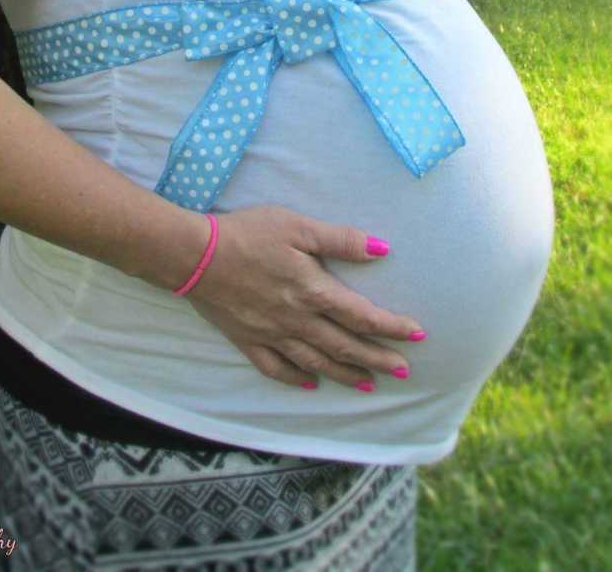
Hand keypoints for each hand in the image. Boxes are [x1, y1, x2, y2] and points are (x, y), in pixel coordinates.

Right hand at [186, 205, 425, 390]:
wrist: (194, 255)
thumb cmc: (247, 234)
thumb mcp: (297, 226)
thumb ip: (340, 240)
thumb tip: (382, 250)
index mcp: (312, 291)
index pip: (361, 315)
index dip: (391, 326)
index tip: (417, 335)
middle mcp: (296, 320)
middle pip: (344, 345)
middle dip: (376, 358)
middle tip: (402, 371)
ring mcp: (271, 335)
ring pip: (316, 362)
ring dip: (345, 373)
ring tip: (367, 383)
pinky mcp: (247, 340)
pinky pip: (276, 369)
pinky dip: (296, 379)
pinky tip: (311, 385)